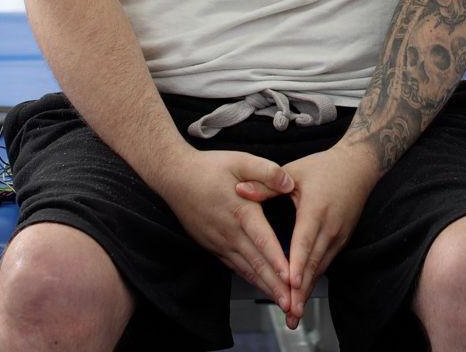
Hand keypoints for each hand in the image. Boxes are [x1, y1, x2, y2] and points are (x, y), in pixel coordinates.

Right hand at [151, 148, 297, 312]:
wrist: (174, 177)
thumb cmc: (208, 167)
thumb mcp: (240, 160)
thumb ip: (266, 171)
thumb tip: (289, 183)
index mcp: (241, 210)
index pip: (262, 240)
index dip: (277, 260)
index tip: (290, 277)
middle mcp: (230, 231)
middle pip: (257, 263)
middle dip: (276, 285)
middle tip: (292, 304)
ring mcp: (220, 241)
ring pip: (246, 269)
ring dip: (265, 287)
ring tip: (281, 302)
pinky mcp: (213, 245)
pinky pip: (235, 266)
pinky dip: (250, 279)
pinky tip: (262, 287)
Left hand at [235, 144, 381, 327]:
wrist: (359, 166)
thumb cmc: (323, 167)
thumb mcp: (293, 171)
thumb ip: (265, 185)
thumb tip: (239, 191)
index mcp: (316, 210)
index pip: (304, 242)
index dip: (297, 264)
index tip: (289, 282)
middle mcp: (330, 227)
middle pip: (313, 263)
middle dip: (301, 290)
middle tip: (291, 312)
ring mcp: (338, 236)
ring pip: (320, 268)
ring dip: (307, 290)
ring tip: (295, 312)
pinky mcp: (341, 240)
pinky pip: (325, 263)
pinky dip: (313, 279)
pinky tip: (302, 294)